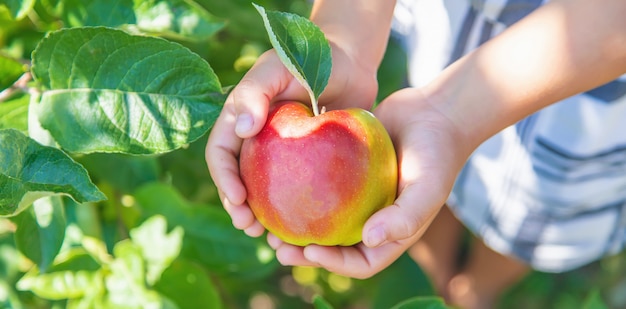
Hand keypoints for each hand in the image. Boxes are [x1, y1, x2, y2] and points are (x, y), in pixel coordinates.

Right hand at [205, 45, 378, 236]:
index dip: (222, 178)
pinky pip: (295, 192)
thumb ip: (256, 92)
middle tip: (249, 227)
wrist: (349, 64)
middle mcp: (256, 141)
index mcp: (241, 119)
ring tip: (270, 238)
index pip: (220, 153)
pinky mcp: (306, 164)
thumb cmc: (311, 59)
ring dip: (262, 217)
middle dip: (237, 207)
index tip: (238, 199)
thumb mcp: (279, 67)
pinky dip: (294, 211)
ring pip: (263, 192)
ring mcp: (280, 155)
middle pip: (237, 180)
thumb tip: (242, 130)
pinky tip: (301, 229)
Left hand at [267, 87, 471, 277]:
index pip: (359, 262)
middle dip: (304, 252)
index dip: (332, 264)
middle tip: (276, 245)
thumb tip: (368, 240)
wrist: (435, 112)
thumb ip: (405, 217)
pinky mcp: (345, 173)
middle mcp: (370, 219)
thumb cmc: (437, 153)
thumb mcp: (427, 187)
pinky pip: (319, 185)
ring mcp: (356, 197)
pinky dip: (299, 189)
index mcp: (389, 233)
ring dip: (295, 224)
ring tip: (268, 220)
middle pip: (333, 246)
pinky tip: (276, 182)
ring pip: (321, 217)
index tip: (308, 251)